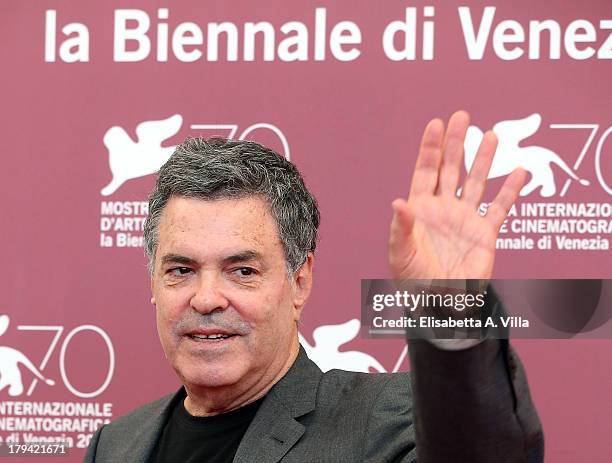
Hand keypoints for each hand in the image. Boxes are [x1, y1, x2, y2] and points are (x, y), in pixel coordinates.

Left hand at [389, 111, 526, 279]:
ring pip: (476, 182)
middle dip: (455, 143)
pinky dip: (510, 191)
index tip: (436, 124)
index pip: (426, 171)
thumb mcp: (401, 254)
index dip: (430, 148)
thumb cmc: (413, 280)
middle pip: (451, 169)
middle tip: (461, 116)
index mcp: (421, 209)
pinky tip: (520, 171)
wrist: (439, 304)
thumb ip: (402, 228)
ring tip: (491, 135)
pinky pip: (500, 208)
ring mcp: (465, 219)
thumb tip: (398, 202)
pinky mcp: (484, 234)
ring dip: (483, 160)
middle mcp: (443, 209)